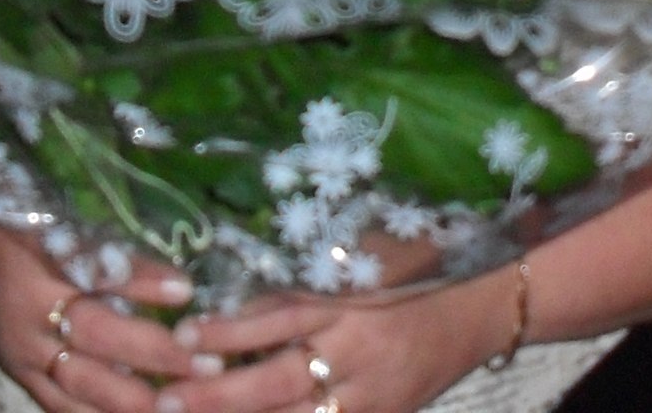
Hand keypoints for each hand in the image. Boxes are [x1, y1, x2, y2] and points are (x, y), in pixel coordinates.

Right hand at [0, 217, 200, 412]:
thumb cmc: (4, 225)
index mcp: (33, 295)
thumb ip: (109, 260)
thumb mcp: (54, 229)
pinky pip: (61, 409)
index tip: (192, 308)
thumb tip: (176, 282)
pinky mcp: (19, 378)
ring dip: (132, 408)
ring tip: (181, 406)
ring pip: (79, 404)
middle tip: (209, 372)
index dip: (146, 321)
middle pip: (95, 372)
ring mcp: (20, 367)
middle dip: (155, 378)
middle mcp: (25, 341)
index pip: (98, 320)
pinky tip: (137, 412)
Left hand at [152, 265, 524, 412]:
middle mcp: (359, 350)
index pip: (279, 315)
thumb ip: (305, 267)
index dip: (229, 329)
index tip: (183, 335)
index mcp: (350, 297)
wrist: (485, 303)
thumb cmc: (415, 264)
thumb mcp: (361, 253)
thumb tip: (231, 269)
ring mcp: (373, 395)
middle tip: (167, 400)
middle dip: (219, 394)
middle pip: (278, 380)